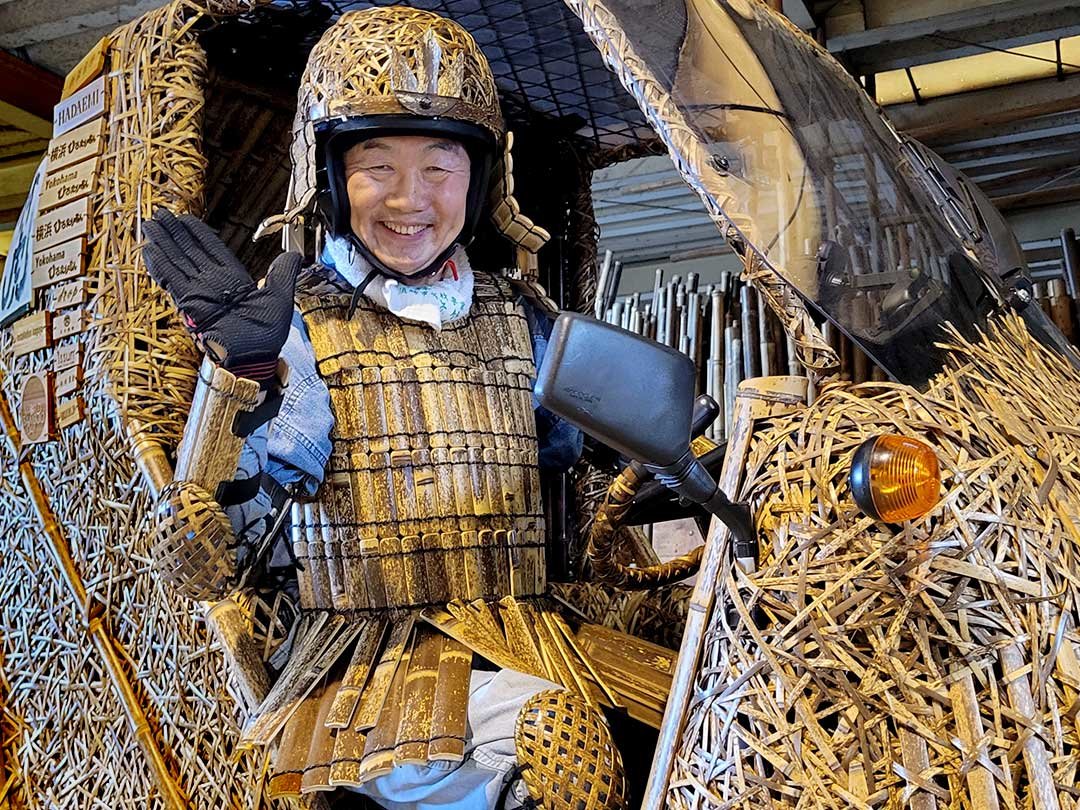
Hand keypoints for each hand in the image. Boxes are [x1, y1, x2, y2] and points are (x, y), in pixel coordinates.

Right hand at [142, 209, 300, 379]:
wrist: (252, 356)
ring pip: (178, 261)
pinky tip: (150, 249)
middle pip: (190, 251)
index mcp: (232, 279)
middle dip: (175, 232)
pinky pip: (172, 279)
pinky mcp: (188, 302)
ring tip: (151, 225)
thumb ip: (283, 273)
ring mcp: (198, 292)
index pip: (212, 249)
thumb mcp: (280, 297)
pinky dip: (160, 264)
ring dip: (164, 243)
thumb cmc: (266, 334)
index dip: (198, 233)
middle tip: (160, 214)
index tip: (186, 218)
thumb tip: (295, 255)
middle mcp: (212, 283)